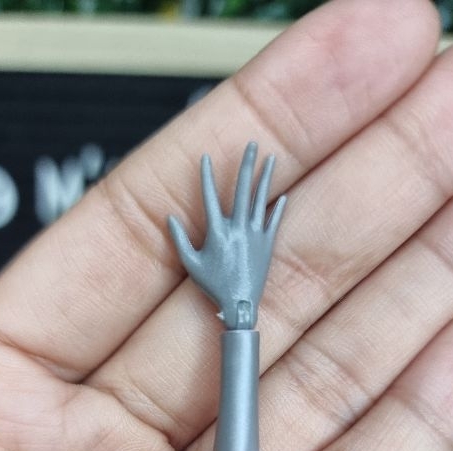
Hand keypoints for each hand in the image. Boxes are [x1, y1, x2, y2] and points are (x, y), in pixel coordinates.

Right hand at [168, 141, 285, 328]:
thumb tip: (169, 218)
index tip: (206, 157)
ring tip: (271, 159)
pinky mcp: (268, 245)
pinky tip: (284, 196)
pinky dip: (279, 208)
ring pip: (261, 199)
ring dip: (266, 177)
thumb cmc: (214, 288)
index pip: (210, 196)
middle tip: (251, 144)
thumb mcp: (190, 264)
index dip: (207, 176)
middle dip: (246, 163)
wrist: (240, 304)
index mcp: (217, 231)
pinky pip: (274, 222)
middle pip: (242, 188)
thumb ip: (179, 240)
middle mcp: (238, 228)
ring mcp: (255, 235)